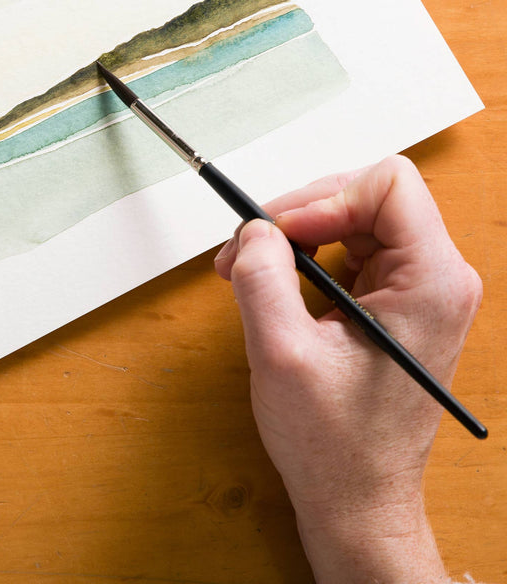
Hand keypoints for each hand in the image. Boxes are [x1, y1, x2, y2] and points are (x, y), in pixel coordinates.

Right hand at [213, 155, 481, 583]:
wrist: (357, 499)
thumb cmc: (335, 444)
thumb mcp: (281, 354)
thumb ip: (262, 278)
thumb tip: (253, 229)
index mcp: (430, 283)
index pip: (387, 185)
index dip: (325, 197)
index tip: (280, 233)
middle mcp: (436, 278)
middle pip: (365, 194)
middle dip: (298, 213)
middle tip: (246, 249)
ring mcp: (418, 289)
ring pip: (351, 215)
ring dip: (294, 234)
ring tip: (249, 269)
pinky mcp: (395, 301)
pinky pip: (347, 246)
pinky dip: (304, 255)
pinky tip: (274, 284)